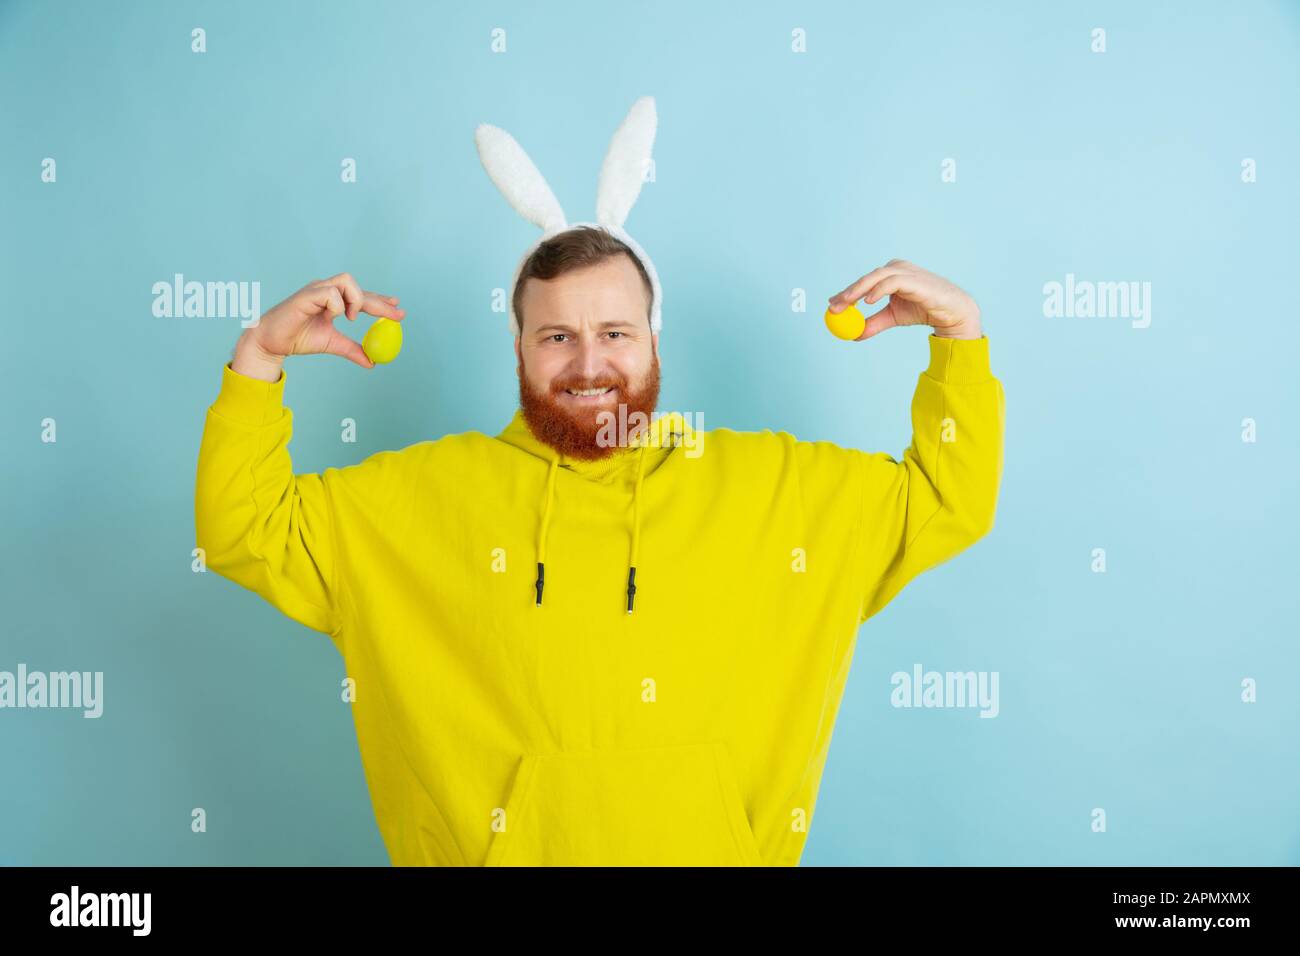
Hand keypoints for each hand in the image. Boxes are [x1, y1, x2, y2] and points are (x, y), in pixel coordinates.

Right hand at [232, 273, 405, 379]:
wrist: (272, 343)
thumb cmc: (299, 339)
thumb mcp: (332, 344)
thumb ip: (352, 349)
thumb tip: (372, 362)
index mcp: (331, 300)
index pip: (360, 296)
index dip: (380, 301)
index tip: (397, 308)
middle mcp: (324, 290)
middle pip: (358, 288)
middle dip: (379, 302)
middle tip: (396, 314)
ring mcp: (315, 290)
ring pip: (346, 281)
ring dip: (355, 300)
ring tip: (352, 318)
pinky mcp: (306, 295)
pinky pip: (330, 294)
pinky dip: (337, 306)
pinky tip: (332, 317)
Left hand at [827, 259, 980, 339]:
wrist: (951, 313)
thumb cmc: (923, 309)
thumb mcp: (893, 318)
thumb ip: (874, 323)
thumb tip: (853, 335)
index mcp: (891, 274)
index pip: (864, 282)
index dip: (847, 293)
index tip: (832, 306)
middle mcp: (897, 268)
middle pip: (866, 278)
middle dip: (848, 293)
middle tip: (833, 307)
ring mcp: (906, 272)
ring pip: (876, 277)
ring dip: (858, 291)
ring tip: (845, 305)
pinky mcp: (914, 279)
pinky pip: (892, 282)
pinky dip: (878, 290)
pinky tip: (868, 302)